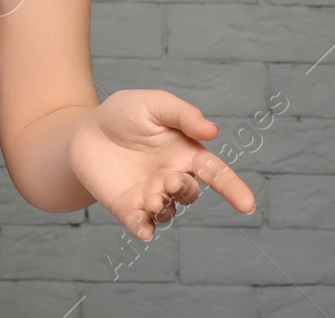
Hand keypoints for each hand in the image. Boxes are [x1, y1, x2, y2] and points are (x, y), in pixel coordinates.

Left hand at [66, 88, 256, 241]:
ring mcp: (151, 195)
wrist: (86, 130)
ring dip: (164, 208)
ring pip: (168, 211)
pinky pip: (142, 224)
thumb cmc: (125, 114)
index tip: (247, 205)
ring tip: (150, 198)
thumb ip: (183, 115)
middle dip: (184, 191)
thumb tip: (213, 130)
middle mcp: (173, 178)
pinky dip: (144, 229)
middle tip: (169, 181)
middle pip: (190, 194)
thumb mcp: (153, 104)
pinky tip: (143, 230)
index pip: (216, 173)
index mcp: (186, 154)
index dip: (234, 188)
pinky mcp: (128, 207)